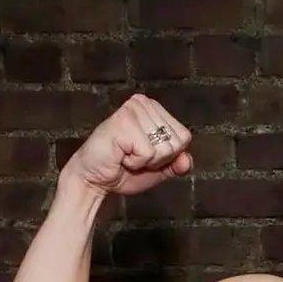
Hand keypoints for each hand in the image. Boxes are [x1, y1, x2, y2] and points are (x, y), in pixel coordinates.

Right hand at [60, 93, 193, 198]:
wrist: (95, 178)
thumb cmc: (123, 170)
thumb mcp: (157, 169)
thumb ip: (175, 164)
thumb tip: (187, 160)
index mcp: (154, 108)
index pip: (184, 137)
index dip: (169, 156)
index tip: (146, 155)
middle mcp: (144, 102)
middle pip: (176, 143)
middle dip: (158, 160)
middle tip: (134, 156)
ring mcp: (133, 109)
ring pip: (163, 149)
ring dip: (145, 161)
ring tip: (127, 154)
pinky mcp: (124, 122)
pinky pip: (148, 153)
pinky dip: (135, 163)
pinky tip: (121, 155)